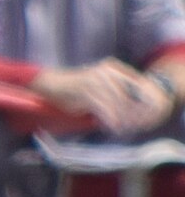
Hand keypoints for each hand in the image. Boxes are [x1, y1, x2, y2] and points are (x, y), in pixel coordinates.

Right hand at [33, 59, 169, 136]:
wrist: (53, 85)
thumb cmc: (77, 89)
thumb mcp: (100, 85)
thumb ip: (117, 92)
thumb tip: (137, 108)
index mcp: (113, 67)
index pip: (137, 84)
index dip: (142, 101)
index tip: (143, 116)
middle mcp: (107, 71)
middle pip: (129, 96)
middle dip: (133, 113)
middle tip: (134, 127)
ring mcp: (97, 80)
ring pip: (118, 104)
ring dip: (123, 119)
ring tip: (123, 129)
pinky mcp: (87, 91)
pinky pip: (105, 109)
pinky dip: (110, 120)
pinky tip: (112, 127)